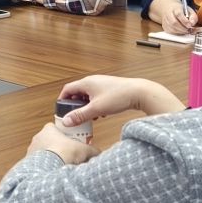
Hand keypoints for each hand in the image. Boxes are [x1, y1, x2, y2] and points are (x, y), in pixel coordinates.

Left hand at [28, 122, 96, 164]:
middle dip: (57, 147)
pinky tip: (52, 173)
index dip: (63, 135)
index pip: (54, 128)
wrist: (50, 169)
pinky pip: (37, 164)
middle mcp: (37, 138)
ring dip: (50, 158)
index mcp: (48, 129)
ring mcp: (31, 150)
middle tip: (68, 155)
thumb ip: (92, 150)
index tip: (70, 141)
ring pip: (42, 152)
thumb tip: (98, 153)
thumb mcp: (84, 149)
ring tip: (60, 166)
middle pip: (49, 141)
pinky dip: (44, 167)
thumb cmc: (64, 153)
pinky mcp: (28, 162)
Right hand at [56, 74, 182, 124]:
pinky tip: (101, 114)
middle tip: (76, 116)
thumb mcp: (96, 109)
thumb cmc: (118, 97)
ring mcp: (102, 84)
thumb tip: (66, 121)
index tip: (62, 111)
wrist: (139, 92)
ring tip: (90, 117)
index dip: (62, 100)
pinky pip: (97, 96)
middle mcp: (93, 81)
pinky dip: (95, 105)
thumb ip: (80, 115)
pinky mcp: (109, 88)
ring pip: (88, 96)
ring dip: (86, 106)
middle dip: (75, 106)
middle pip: (77, 93)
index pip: (67, 89)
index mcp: (86, 83)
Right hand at [166, 0, 200, 33]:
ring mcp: (165, 20)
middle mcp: (168, 14)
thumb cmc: (180, 10)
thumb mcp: (189, 10)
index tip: (190, 25)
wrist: (168, 8)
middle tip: (189, 30)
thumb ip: (193, 17)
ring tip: (186, 31)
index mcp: (175, 8)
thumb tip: (192, 24)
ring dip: (180, 31)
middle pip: (174, 22)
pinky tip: (181, 31)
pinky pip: (170, 32)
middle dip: (183, 28)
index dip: (184, 21)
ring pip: (172, 28)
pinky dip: (177, 33)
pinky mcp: (164, 26)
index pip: (178, 14)